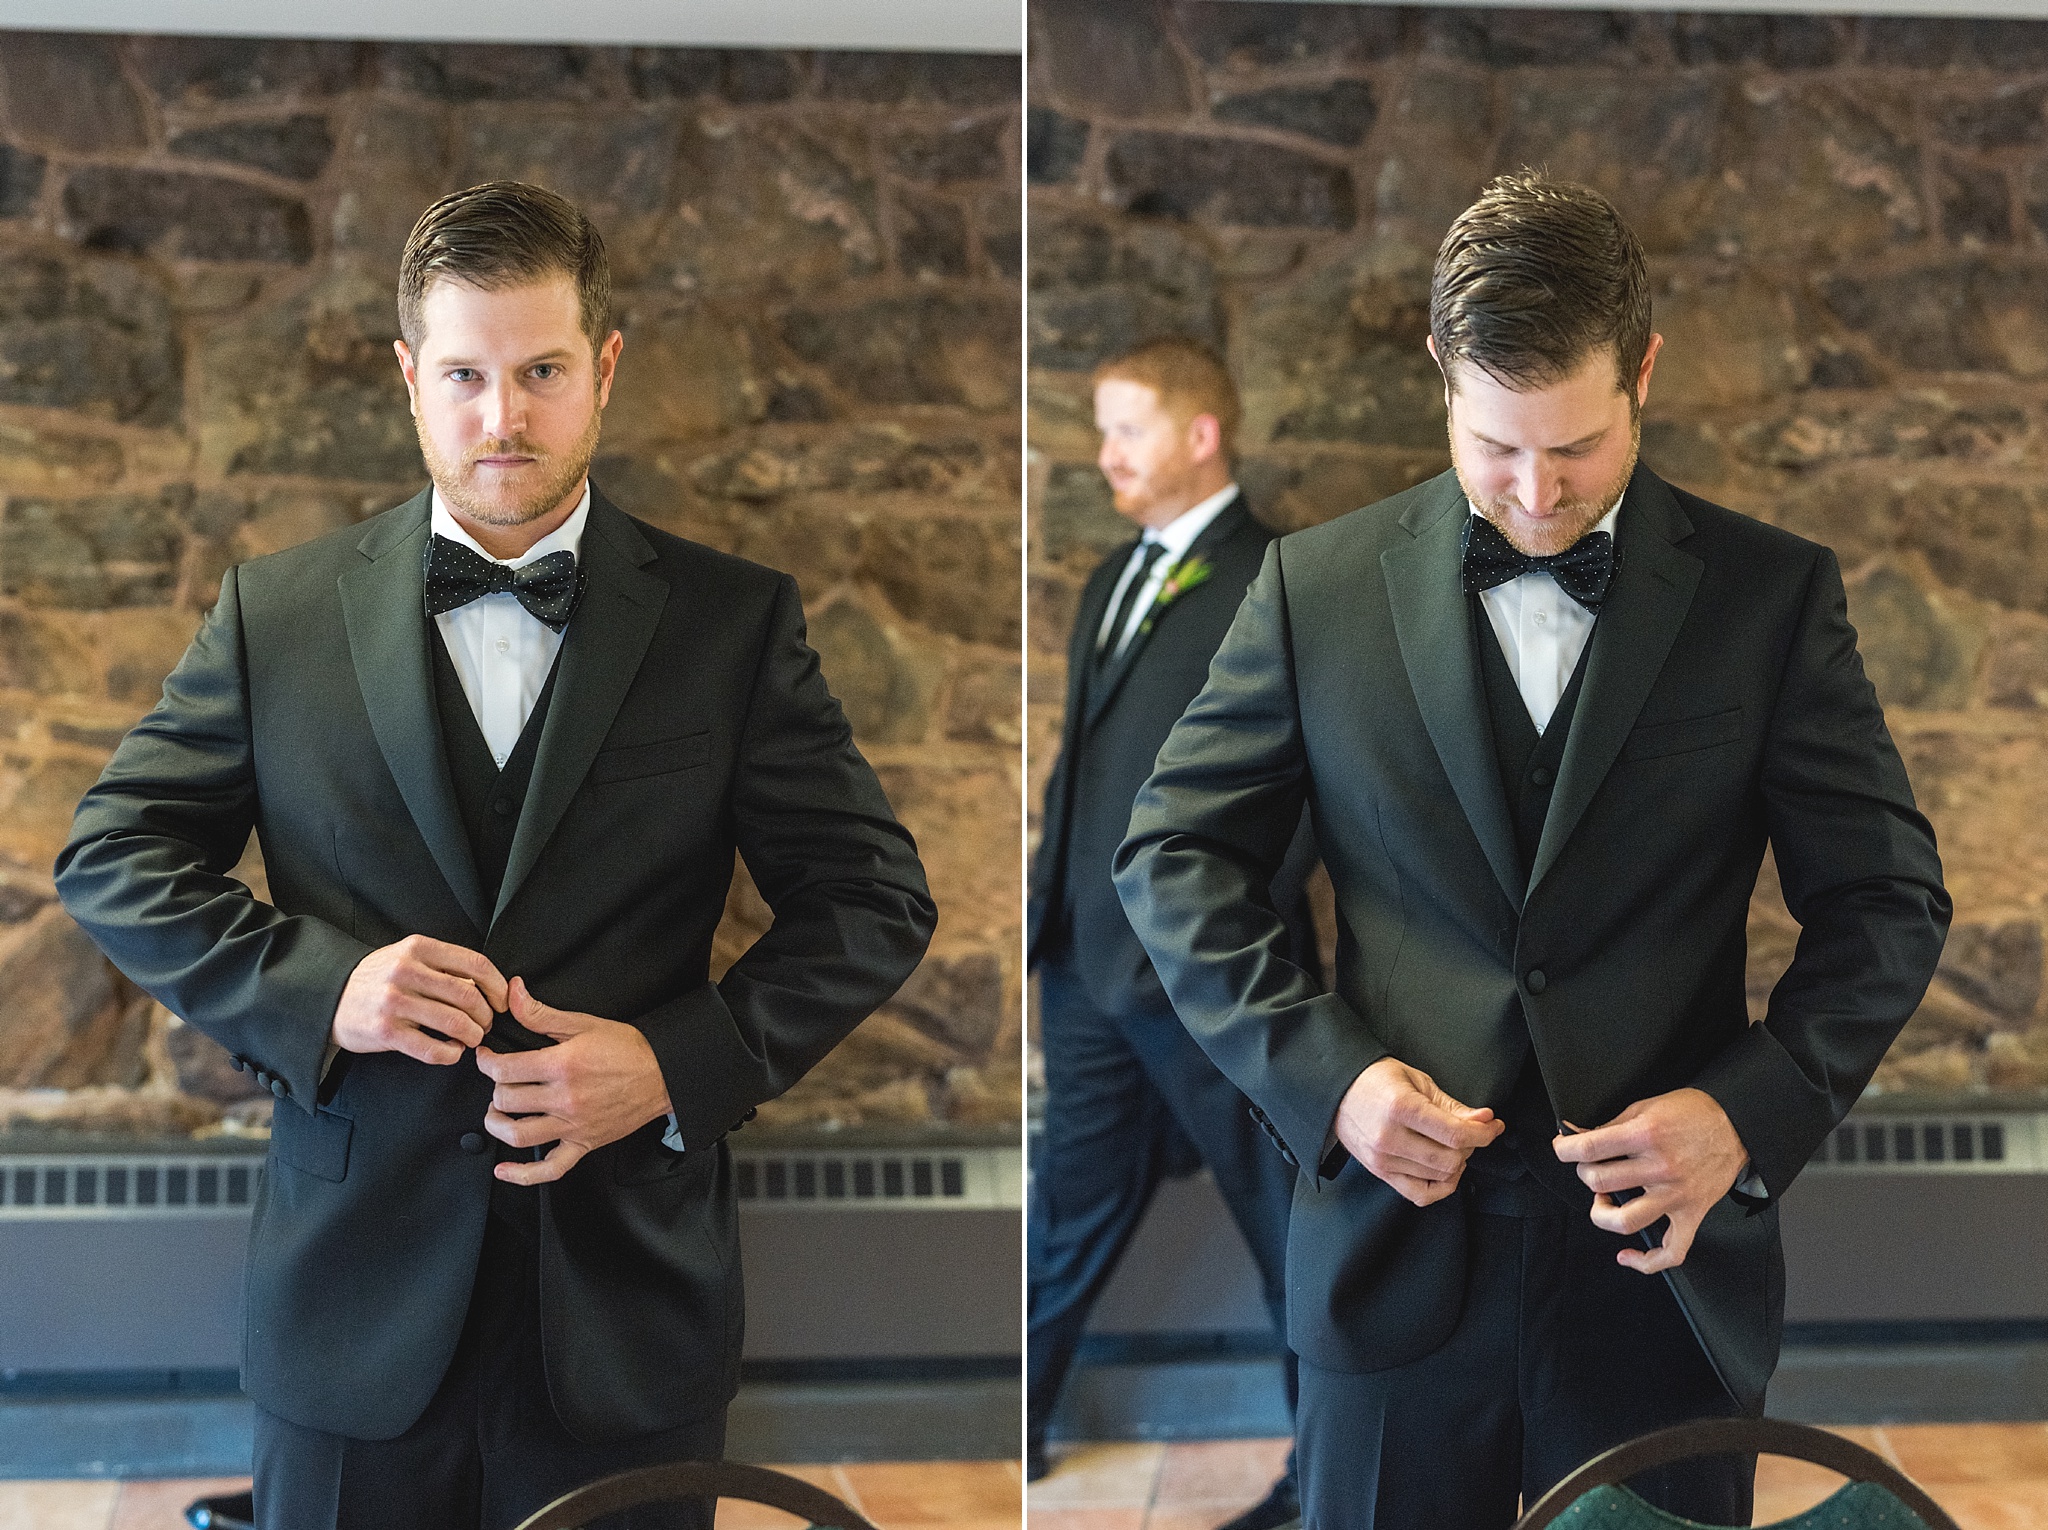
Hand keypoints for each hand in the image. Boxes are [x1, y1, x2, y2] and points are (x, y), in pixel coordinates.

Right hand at [332, 935, 505, 1065]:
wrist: (328, 997)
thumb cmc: (379, 978)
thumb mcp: (407, 957)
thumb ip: (443, 965)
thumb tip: (488, 986)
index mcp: (418, 948)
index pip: (476, 964)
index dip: (498, 986)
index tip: (502, 1002)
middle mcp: (406, 971)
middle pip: (469, 996)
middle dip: (486, 1015)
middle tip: (485, 1024)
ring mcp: (395, 1002)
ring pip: (455, 1023)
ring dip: (472, 1036)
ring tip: (470, 1039)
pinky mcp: (385, 1032)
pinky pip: (433, 1049)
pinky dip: (451, 1054)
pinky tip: (451, 1051)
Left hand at [474, 977, 673, 1184]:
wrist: (664, 1074)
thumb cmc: (628, 1048)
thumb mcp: (583, 1023)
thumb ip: (541, 1013)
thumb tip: (513, 993)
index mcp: (563, 1065)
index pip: (505, 1069)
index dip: (486, 1062)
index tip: (486, 1057)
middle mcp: (566, 1098)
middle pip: (507, 1100)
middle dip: (495, 1088)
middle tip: (501, 1080)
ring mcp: (574, 1125)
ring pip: (518, 1134)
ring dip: (498, 1124)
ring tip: (498, 1112)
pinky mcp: (584, 1144)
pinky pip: (550, 1170)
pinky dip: (523, 1174)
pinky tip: (505, 1169)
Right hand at [1334, 1056, 1502, 1206]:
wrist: (1337, 1090)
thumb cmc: (1376, 1080)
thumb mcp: (1417, 1081)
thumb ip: (1452, 1106)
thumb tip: (1484, 1120)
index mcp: (1401, 1108)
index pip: (1455, 1134)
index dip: (1484, 1133)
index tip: (1494, 1126)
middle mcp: (1390, 1137)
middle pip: (1450, 1159)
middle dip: (1471, 1147)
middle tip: (1470, 1131)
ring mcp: (1383, 1159)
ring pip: (1439, 1177)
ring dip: (1457, 1164)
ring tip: (1453, 1145)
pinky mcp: (1380, 1173)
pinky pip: (1420, 1195)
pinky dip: (1441, 1187)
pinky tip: (1445, 1171)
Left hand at [1552, 1087, 1749, 1272]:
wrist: (1737, 1125)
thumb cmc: (1691, 1113)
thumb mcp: (1644, 1107)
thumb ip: (1610, 1125)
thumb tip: (1576, 1135)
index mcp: (1645, 1135)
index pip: (1588, 1149)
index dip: (1564, 1150)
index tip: (1562, 1149)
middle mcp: (1659, 1168)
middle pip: (1599, 1182)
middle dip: (1585, 1174)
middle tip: (1591, 1167)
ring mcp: (1676, 1195)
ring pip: (1625, 1221)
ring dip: (1601, 1213)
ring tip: (1603, 1199)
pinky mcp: (1692, 1214)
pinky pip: (1671, 1252)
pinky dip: (1646, 1261)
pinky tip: (1627, 1256)